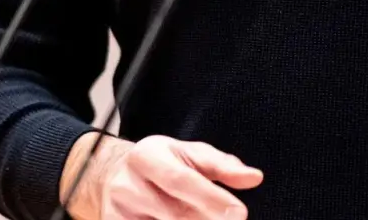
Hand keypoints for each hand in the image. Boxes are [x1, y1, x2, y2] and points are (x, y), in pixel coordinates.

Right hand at [61, 132, 263, 219]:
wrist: (113, 176)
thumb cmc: (162, 163)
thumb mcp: (191, 154)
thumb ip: (223, 166)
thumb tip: (254, 177)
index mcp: (146, 156)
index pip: (180, 180)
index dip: (211, 198)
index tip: (240, 213)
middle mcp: (127, 185)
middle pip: (174, 212)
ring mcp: (118, 212)